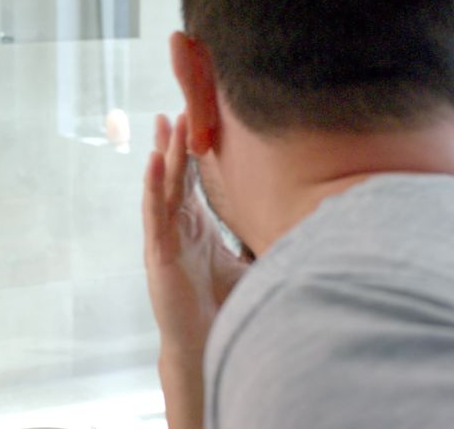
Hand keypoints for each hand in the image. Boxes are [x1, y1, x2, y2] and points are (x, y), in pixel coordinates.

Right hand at [143, 113, 247, 357]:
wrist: (208, 343)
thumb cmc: (226, 306)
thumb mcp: (249, 262)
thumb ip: (259, 239)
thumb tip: (300, 218)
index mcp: (196, 228)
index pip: (191, 182)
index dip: (190, 152)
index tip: (192, 120)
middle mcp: (178, 229)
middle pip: (174, 177)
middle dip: (173, 144)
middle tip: (174, 110)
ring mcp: (164, 239)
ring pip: (163, 188)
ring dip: (163, 155)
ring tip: (165, 124)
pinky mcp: (157, 253)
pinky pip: (154, 214)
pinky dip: (153, 187)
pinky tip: (153, 162)